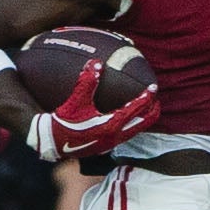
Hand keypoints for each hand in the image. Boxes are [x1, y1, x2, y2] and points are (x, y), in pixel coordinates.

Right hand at [24, 60, 159, 159]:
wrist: (52, 145)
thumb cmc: (63, 123)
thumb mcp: (75, 101)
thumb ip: (87, 82)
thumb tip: (96, 62)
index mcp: (111, 125)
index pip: (135, 110)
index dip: (146, 98)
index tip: (153, 87)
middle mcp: (115, 137)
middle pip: (143, 124)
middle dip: (152, 111)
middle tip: (156, 99)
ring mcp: (112, 144)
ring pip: (135, 130)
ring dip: (142, 119)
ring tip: (147, 108)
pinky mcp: (106, 147)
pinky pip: (125, 134)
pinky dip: (131, 124)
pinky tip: (126, 117)